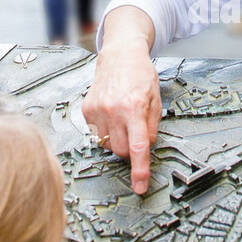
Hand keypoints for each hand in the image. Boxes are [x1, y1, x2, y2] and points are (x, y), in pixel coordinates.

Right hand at [82, 26, 160, 194]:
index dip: (139, 170)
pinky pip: (96, 134)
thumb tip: (145, 147)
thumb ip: (152, 127)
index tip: (140, 186)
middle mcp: (113, 110)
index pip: (138, 147)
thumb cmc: (140, 74)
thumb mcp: (155, 100)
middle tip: (135, 133)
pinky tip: (111, 114)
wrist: (119, 55)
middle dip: (130, 149)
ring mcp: (97, 111)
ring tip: (123, 120)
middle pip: (121, 150)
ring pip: (107, 145)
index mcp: (134, 108)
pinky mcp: (86, 110)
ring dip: (117, 140)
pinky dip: (106, 130)